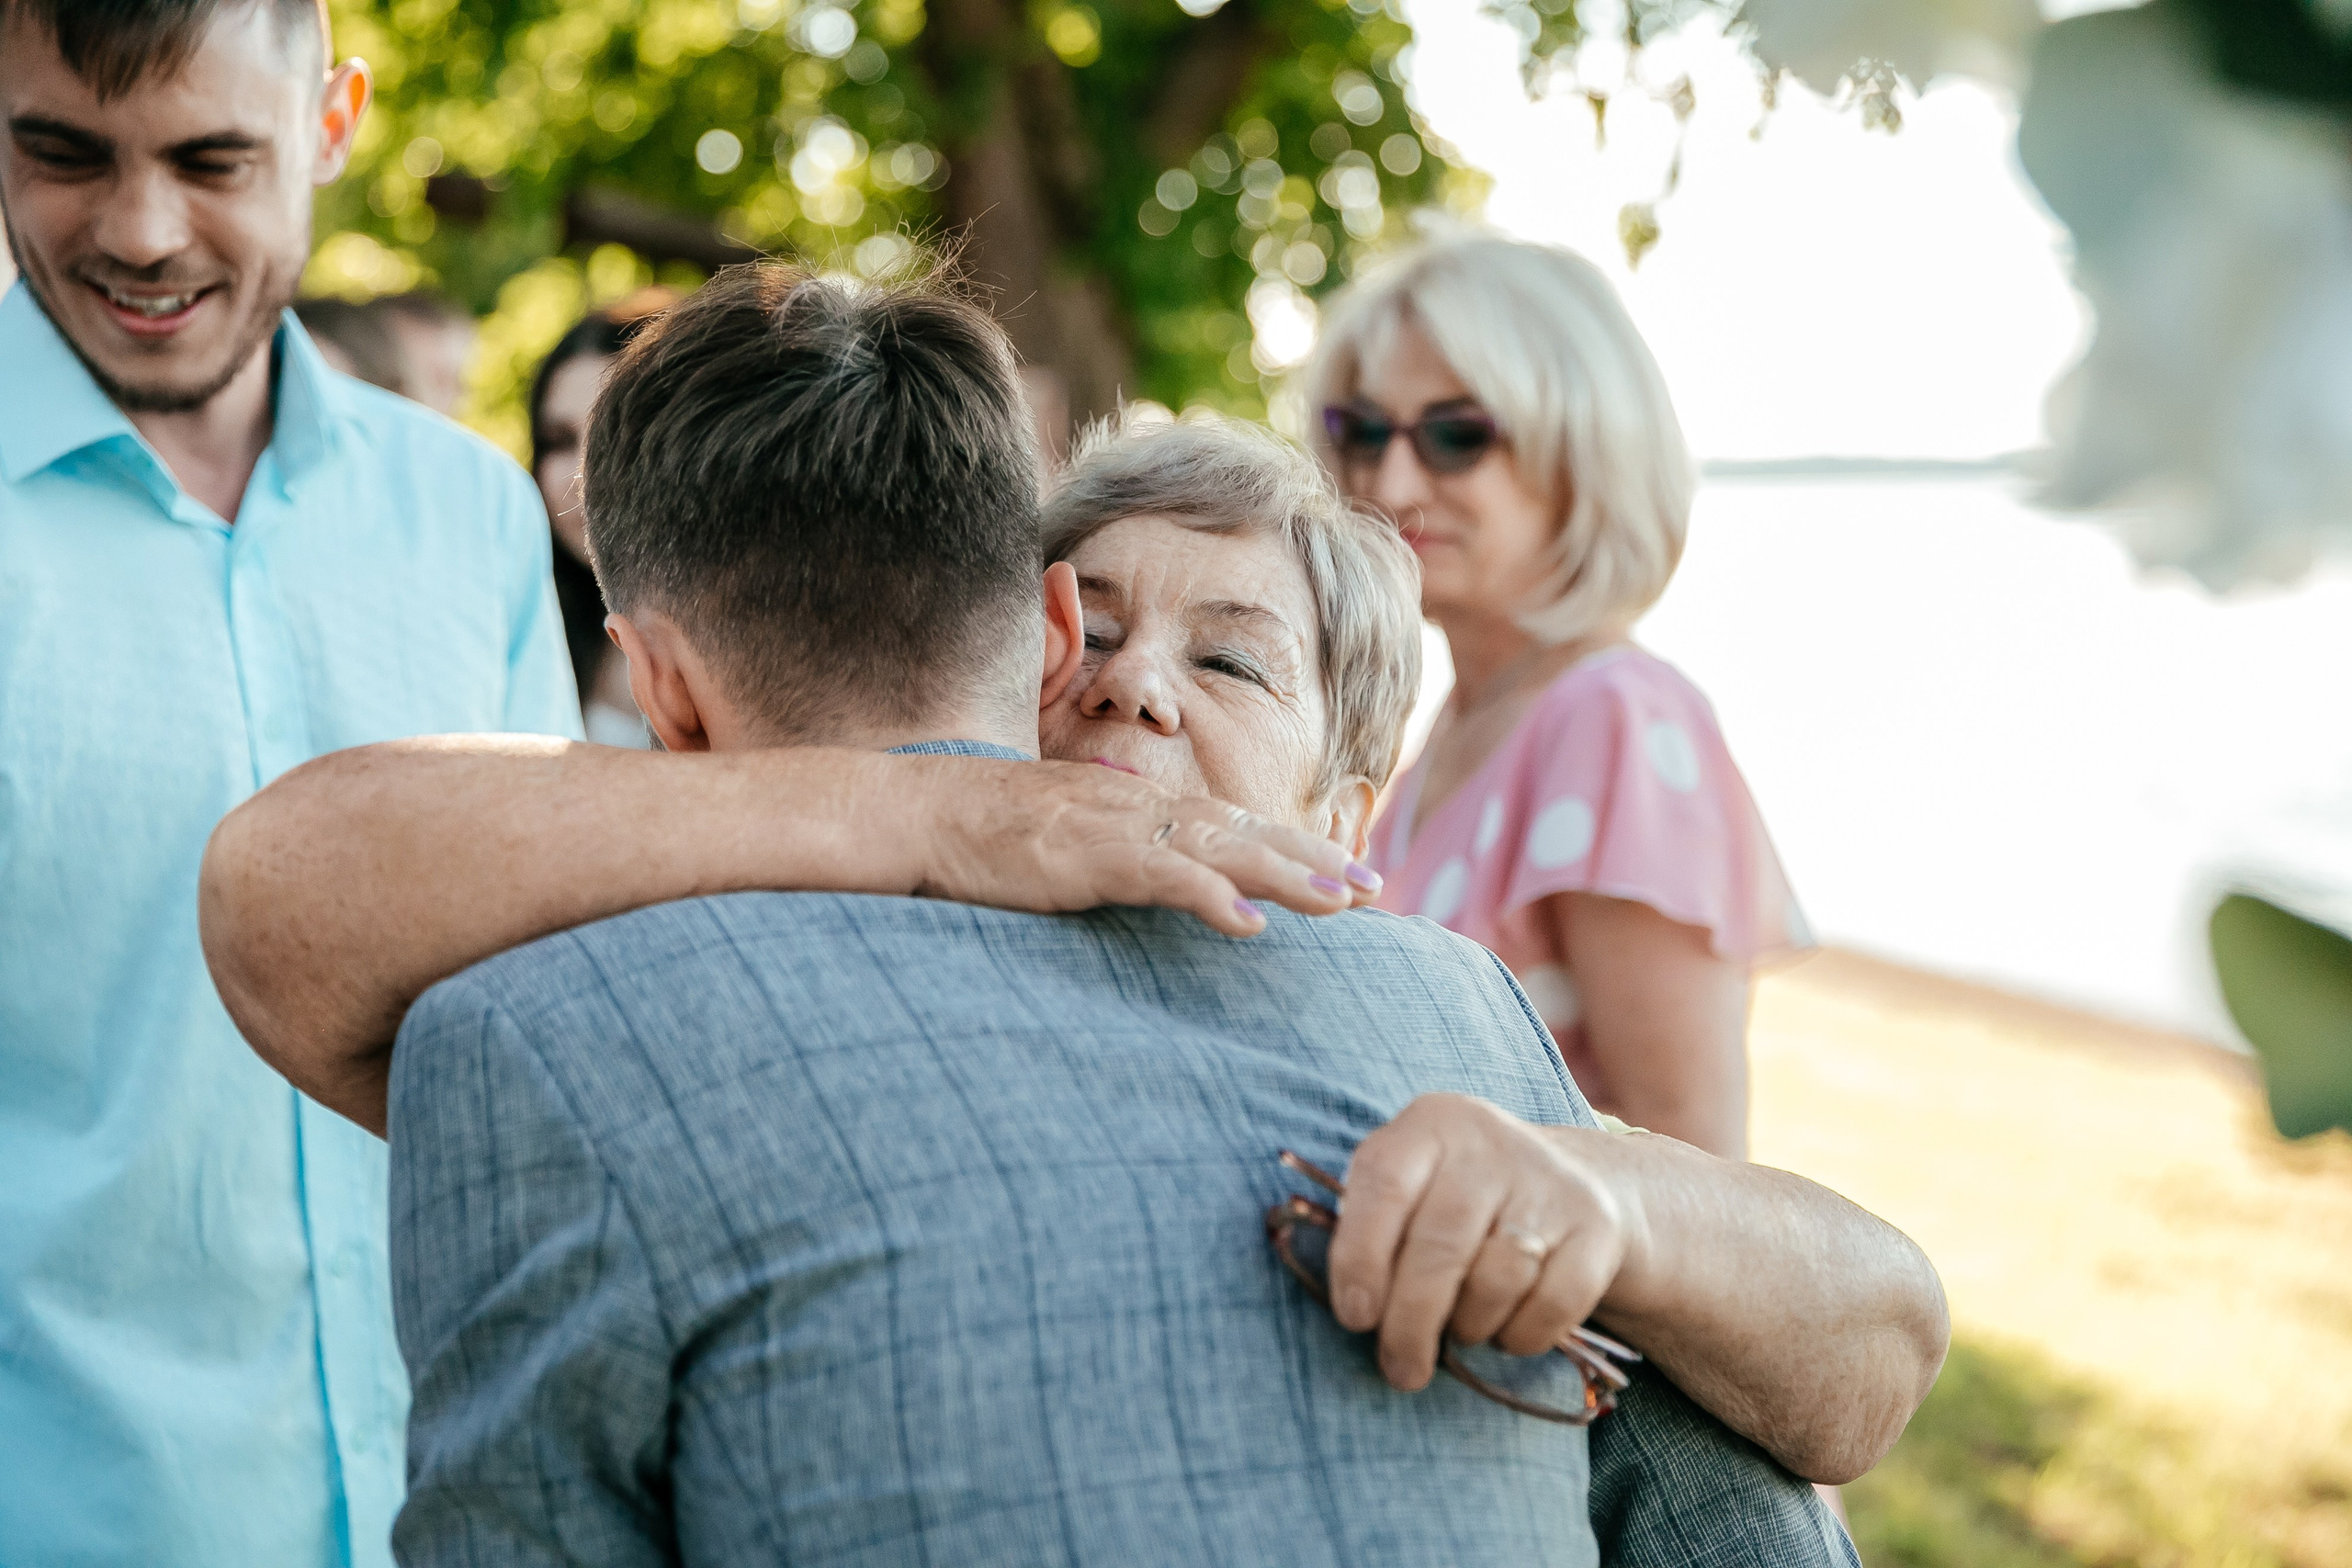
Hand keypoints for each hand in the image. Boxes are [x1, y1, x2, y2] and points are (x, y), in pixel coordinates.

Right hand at [909, 756, 1380, 936]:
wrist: (914, 811)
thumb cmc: (980, 834)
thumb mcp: (1061, 841)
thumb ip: (1110, 857)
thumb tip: (1148, 883)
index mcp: (1134, 805)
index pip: (1229, 823)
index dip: (1290, 845)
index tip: (1344, 872)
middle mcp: (1137, 807)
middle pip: (1244, 830)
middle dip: (1312, 858)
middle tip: (1374, 886)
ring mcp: (1113, 827)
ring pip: (1220, 847)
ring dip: (1286, 875)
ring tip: (1342, 901)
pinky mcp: (1084, 855)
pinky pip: (1159, 874)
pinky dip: (1208, 895)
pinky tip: (1249, 922)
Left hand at [1323, 1094, 1643, 1391]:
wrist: (1570, 1183)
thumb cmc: (1459, 1198)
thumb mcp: (1411, 1189)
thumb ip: (1373, 1230)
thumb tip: (1356, 1309)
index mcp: (1432, 1124)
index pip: (1383, 1183)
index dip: (1360, 1256)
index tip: (1355, 1317)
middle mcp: (1491, 1143)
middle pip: (1440, 1245)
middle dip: (1411, 1322)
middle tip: (1401, 1369)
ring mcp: (1550, 1183)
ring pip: (1496, 1282)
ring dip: (1469, 1326)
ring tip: (1460, 1329)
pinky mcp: (1598, 1228)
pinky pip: (1552, 1305)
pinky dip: (1521, 1335)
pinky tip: (1506, 1329)